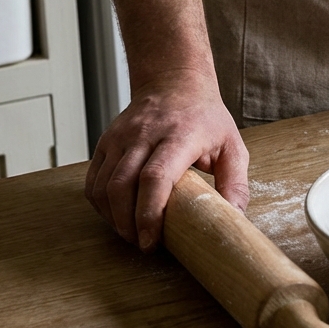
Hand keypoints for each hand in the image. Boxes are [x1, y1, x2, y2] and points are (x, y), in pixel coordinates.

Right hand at [84, 69, 248, 251]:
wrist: (174, 83)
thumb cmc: (206, 118)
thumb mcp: (232, 146)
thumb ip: (236, 183)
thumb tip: (235, 218)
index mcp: (178, 136)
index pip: (154, 177)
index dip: (149, 213)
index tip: (152, 240)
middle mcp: (144, 135)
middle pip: (122, 186)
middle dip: (128, 223)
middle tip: (142, 244)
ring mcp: (120, 137)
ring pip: (102, 186)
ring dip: (113, 218)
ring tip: (131, 234)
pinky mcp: (105, 142)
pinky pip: (93, 180)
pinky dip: (100, 205)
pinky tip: (117, 216)